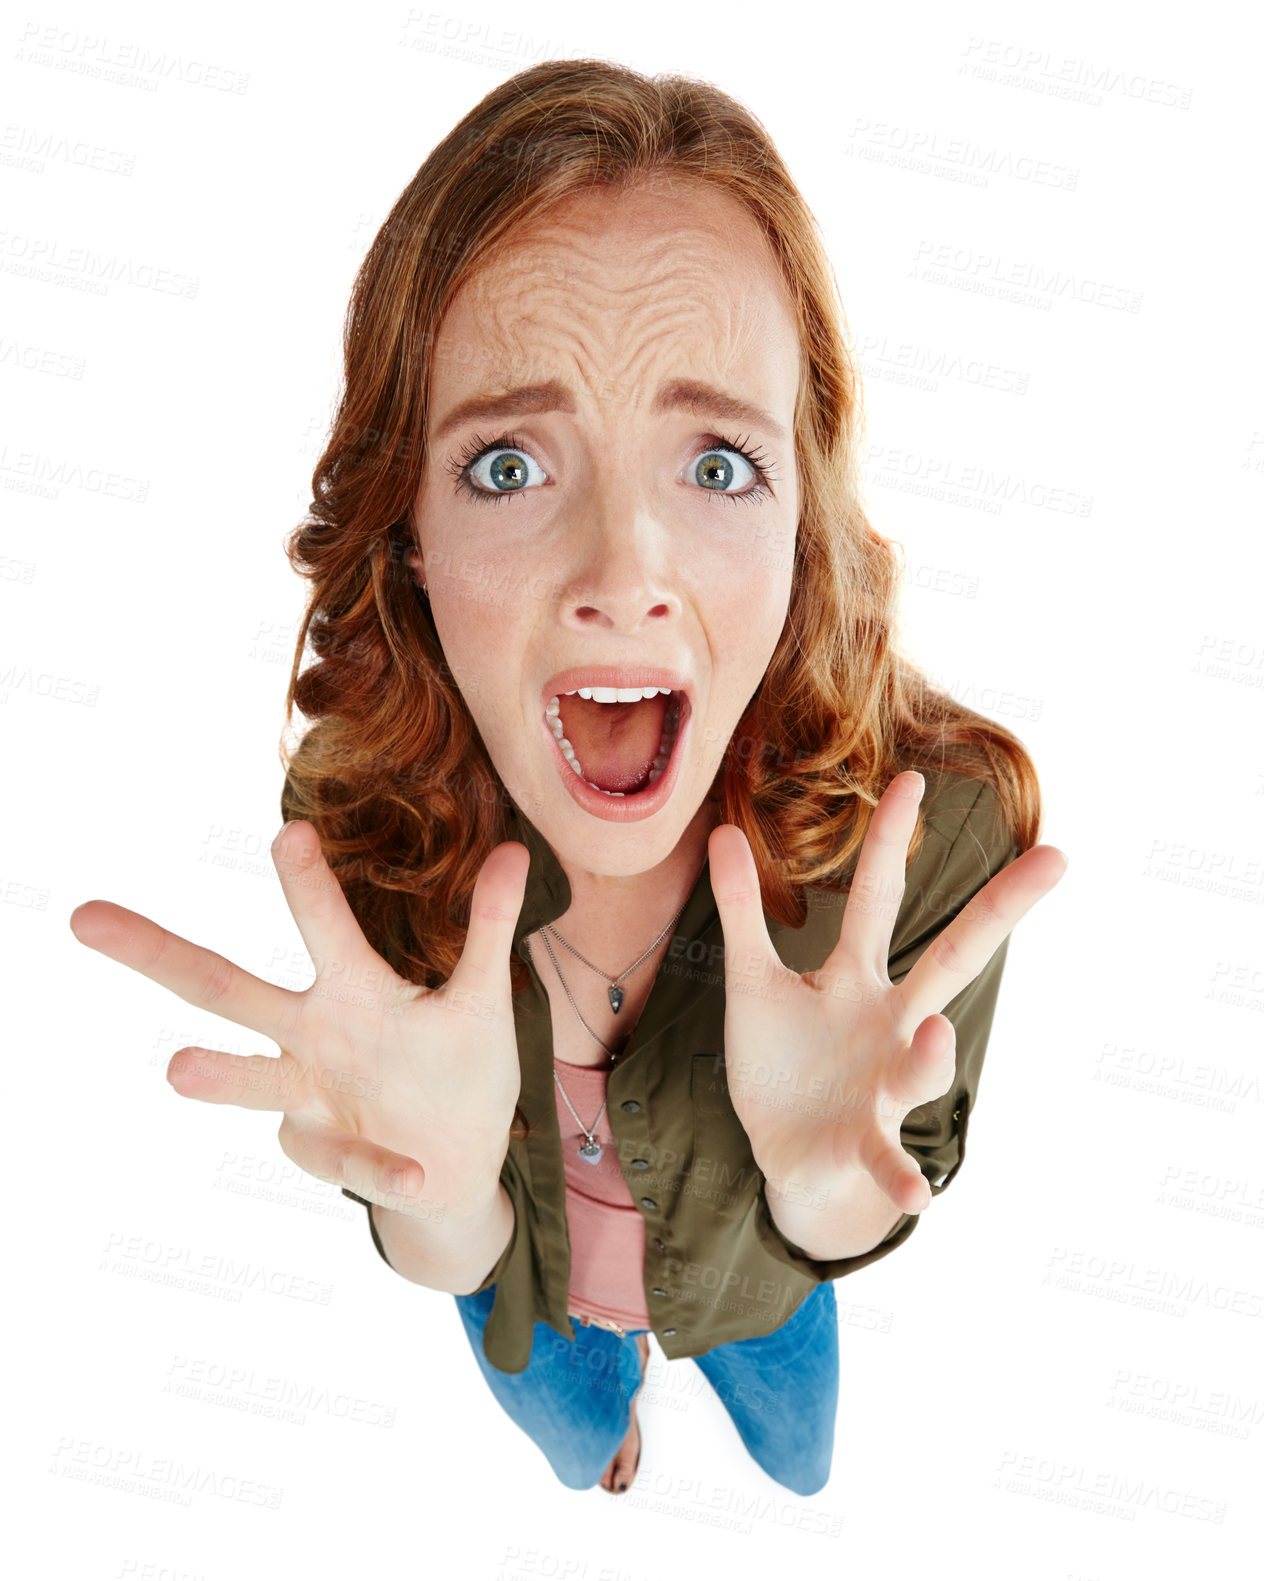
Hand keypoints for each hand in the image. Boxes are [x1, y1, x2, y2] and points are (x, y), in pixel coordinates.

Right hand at [69, 822, 530, 1218]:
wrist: (456, 1170)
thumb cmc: (457, 1071)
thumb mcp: (483, 1000)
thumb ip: (491, 931)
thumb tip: (517, 849)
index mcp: (352, 989)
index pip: (321, 926)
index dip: (306, 882)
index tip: (291, 829)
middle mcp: (312, 1035)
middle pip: (226, 987)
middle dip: (157, 953)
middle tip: (88, 916)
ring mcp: (308, 1097)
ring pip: (251, 1081)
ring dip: (218, 1075)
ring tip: (176, 1067)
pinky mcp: (325, 1153)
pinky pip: (350, 1159)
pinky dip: (381, 1167)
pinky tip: (413, 1173)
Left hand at [708, 772, 1066, 1216]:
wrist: (789, 1155)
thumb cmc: (781, 1062)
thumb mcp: (752, 984)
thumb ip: (740, 914)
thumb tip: (719, 833)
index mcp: (856, 978)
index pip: (880, 899)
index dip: (889, 842)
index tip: (911, 780)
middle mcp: (890, 1023)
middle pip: (952, 959)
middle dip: (1000, 910)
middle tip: (1058, 856)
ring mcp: (885, 1083)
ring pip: (922, 1065)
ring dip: (932, 1055)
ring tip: (934, 1037)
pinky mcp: (865, 1142)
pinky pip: (888, 1158)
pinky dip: (902, 1177)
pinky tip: (918, 1196)